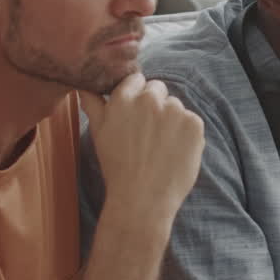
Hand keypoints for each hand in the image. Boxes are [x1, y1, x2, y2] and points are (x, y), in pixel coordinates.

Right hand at [79, 73, 205, 216]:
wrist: (142, 199)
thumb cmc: (117, 167)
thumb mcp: (99, 133)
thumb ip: (94, 104)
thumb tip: (85, 86)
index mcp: (124, 97)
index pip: (137, 80)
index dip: (136, 97)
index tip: (136, 116)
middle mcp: (150, 99)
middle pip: (158, 90)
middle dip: (154, 105)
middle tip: (148, 134)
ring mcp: (175, 110)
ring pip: (175, 106)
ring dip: (171, 119)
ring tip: (160, 146)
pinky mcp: (194, 123)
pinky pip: (191, 121)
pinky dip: (186, 134)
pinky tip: (175, 151)